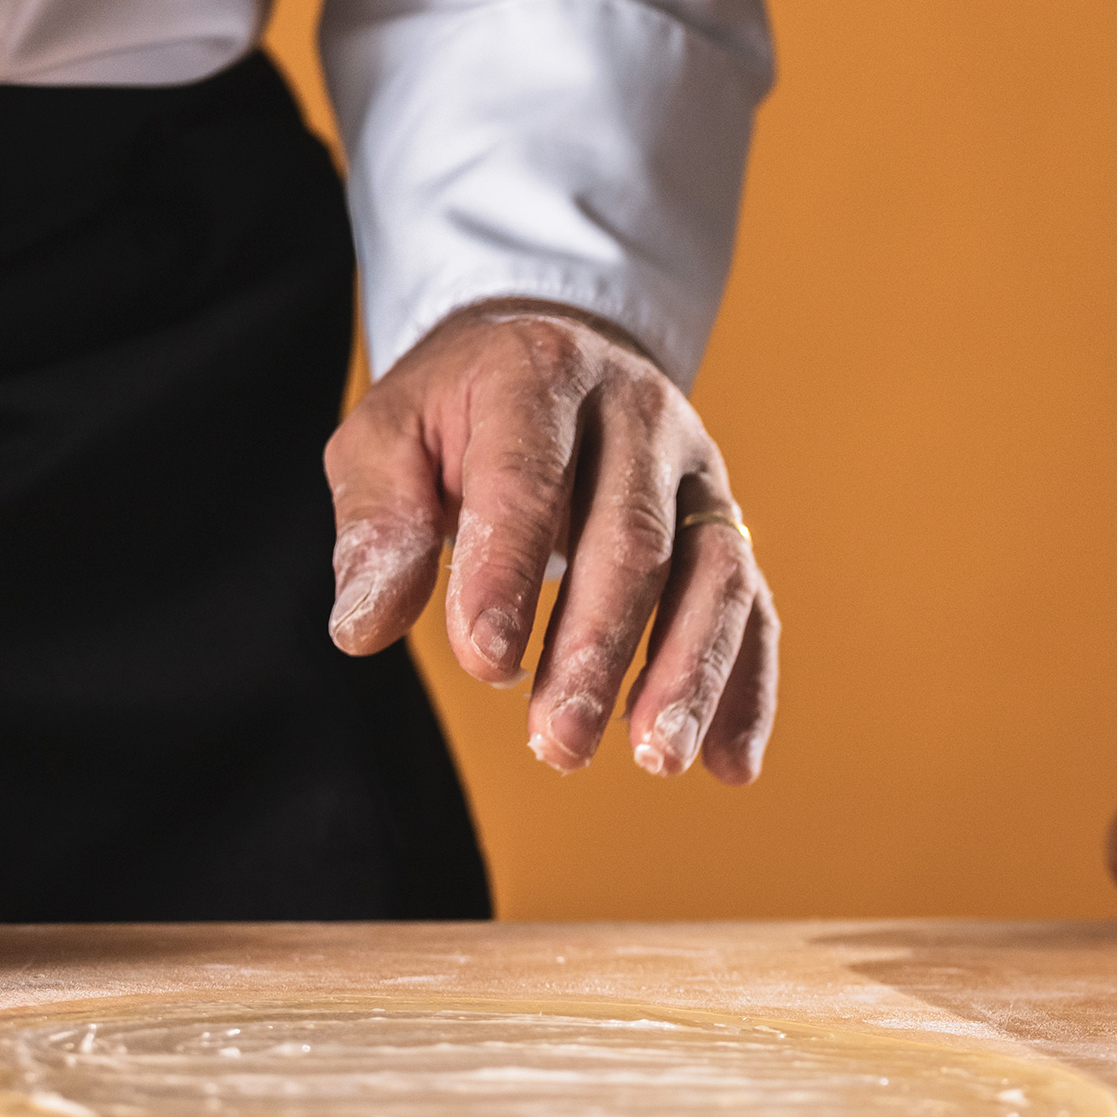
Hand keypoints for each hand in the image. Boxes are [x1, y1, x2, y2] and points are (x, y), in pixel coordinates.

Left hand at [323, 299, 777, 781]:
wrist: (555, 352)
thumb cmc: (458, 411)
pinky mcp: (726, 526)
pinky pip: (753, 607)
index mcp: (541, 375)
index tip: (487, 664)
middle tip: (558, 743)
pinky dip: (747, 688)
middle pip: (635, 536)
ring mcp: (695, 473)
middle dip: (598, 647)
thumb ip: (377, 522)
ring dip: (690, 673)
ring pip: (716, 573)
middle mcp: (638, 414)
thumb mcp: (389, 436)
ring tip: (657, 759)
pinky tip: (729, 765)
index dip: (510, 571)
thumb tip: (363, 629)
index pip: (531, 475)